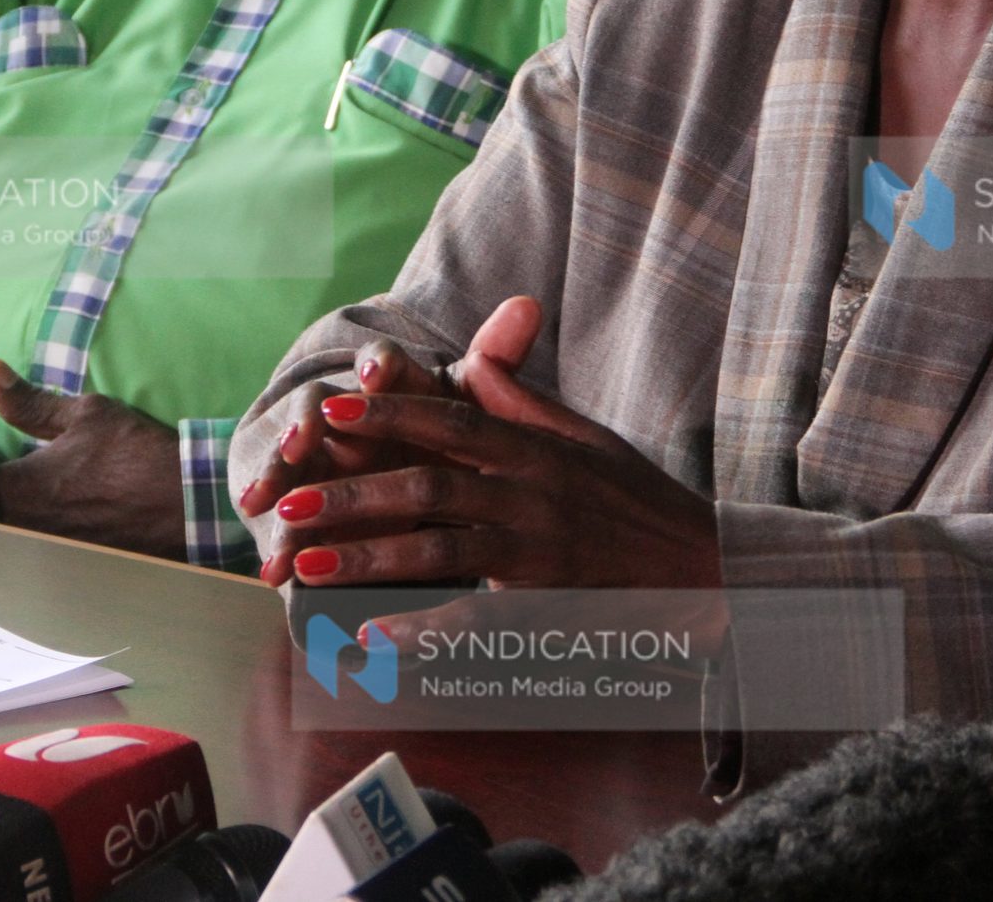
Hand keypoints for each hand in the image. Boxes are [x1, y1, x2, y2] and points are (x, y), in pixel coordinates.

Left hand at [0, 360, 184, 557]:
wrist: (189, 504)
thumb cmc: (137, 454)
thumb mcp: (88, 414)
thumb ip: (29, 401)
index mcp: (18, 488)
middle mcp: (23, 529)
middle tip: (3, 478)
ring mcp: (44, 555)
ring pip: (4, 538)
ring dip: (6, 519)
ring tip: (33, 501)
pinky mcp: (66, 570)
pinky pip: (33, 556)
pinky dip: (34, 541)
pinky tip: (59, 523)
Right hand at [236, 296, 542, 527]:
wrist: (390, 475)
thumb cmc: (437, 430)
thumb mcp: (467, 405)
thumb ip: (494, 360)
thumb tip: (527, 305)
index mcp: (389, 386)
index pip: (378, 364)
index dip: (377, 370)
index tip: (378, 377)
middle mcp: (342, 411)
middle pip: (316, 406)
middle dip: (305, 423)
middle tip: (299, 441)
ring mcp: (312, 455)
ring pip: (289, 462)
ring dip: (274, 481)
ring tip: (262, 506)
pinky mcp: (298, 502)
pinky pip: (282, 519)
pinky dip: (279, 544)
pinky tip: (271, 568)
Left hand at [264, 343, 721, 590]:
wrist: (707, 566)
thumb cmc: (636, 500)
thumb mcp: (582, 436)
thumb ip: (519, 400)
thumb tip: (468, 356)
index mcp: (534, 448)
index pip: (451, 421)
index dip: (388, 413)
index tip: (330, 411)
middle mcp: (532, 492)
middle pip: (429, 484)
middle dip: (352, 492)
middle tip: (285, 503)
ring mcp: (539, 550)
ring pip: (440, 548)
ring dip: (367, 558)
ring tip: (305, 566)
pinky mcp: (548, 603)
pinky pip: (475, 617)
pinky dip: (422, 629)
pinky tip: (371, 637)